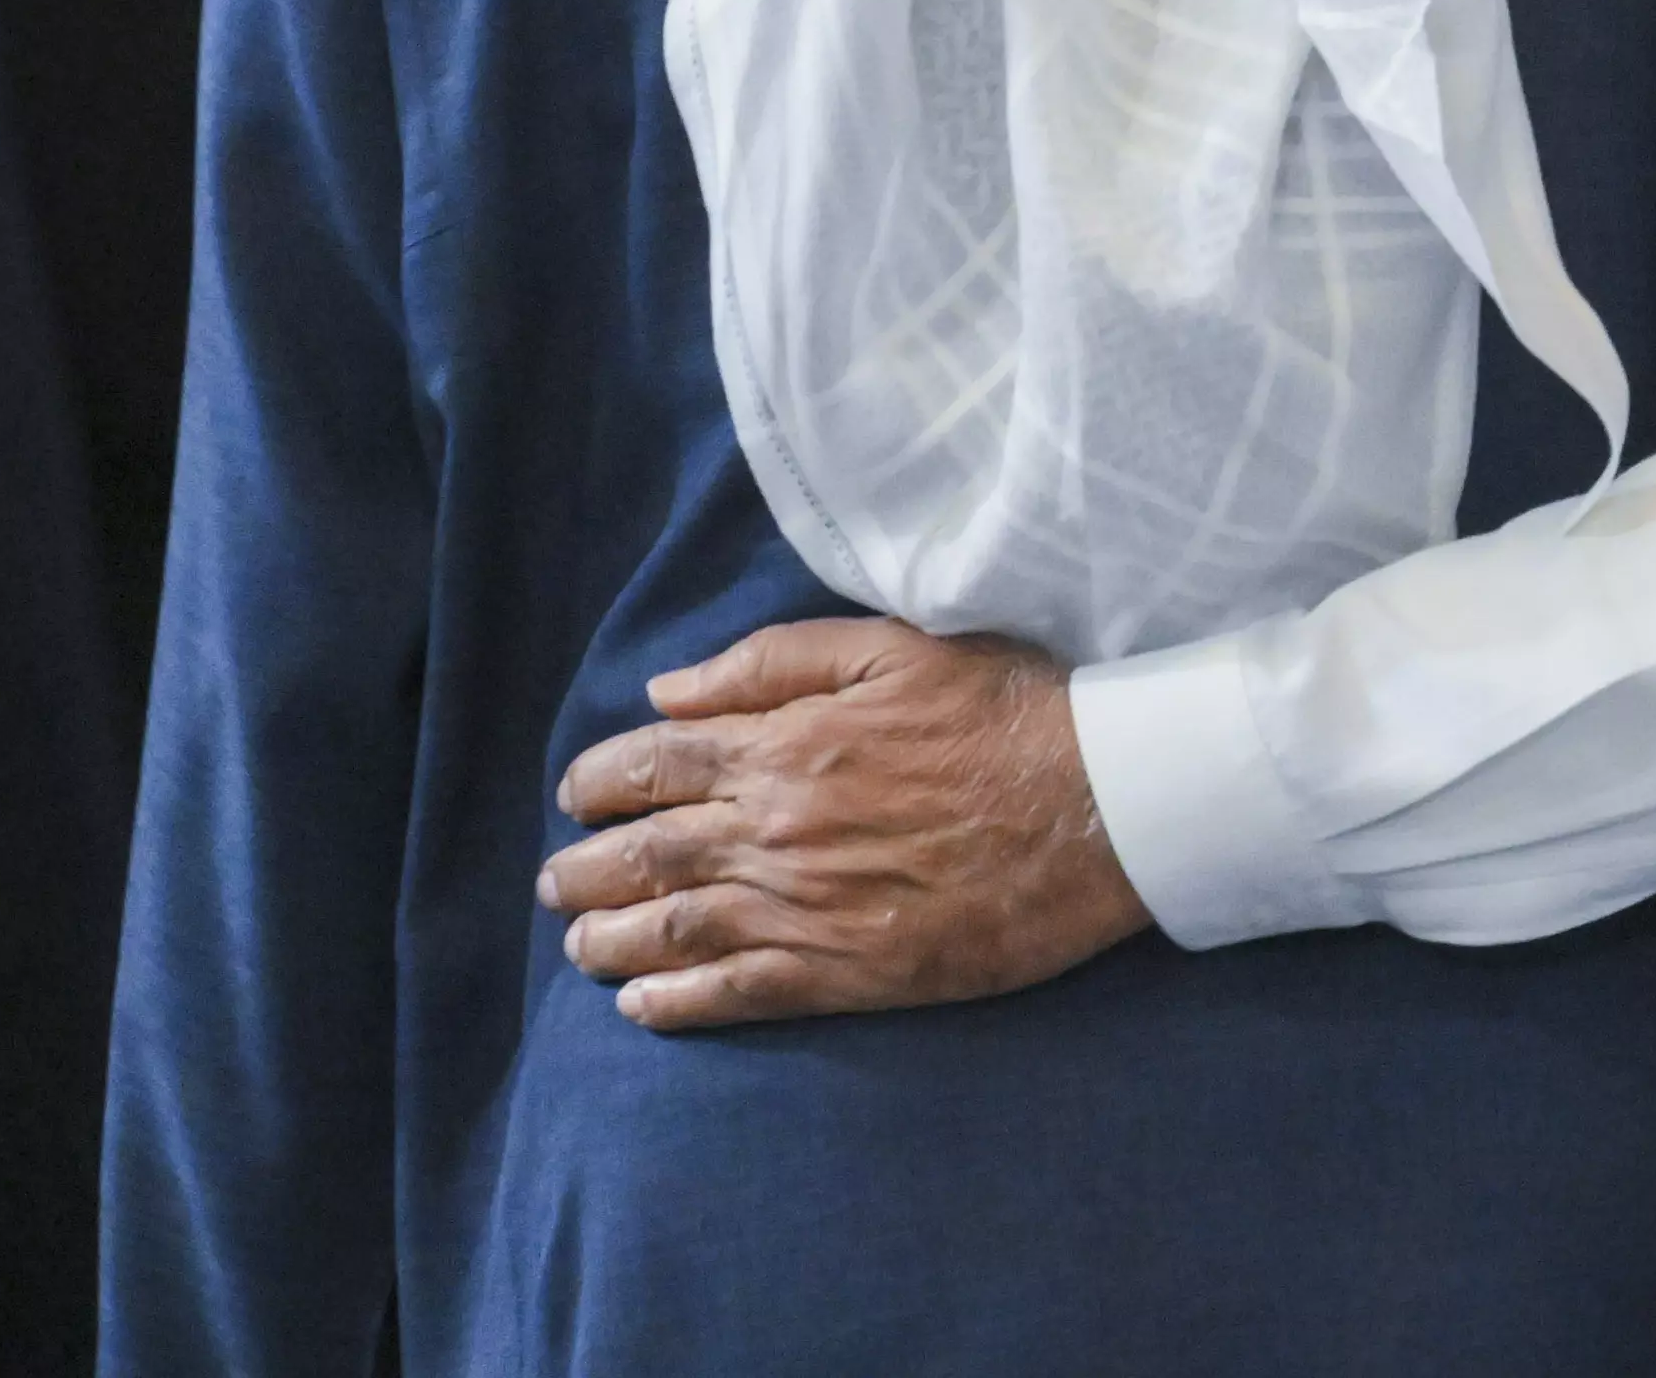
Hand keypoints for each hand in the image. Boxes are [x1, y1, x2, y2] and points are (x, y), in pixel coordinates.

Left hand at [539, 617, 1149, 1031]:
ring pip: (675, 930)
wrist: (1098, 805)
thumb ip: (772, 664)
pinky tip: (642, 1006)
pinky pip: (737, 993)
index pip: (654, 766)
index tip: (578, 795)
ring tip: (579, 942)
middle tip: (557, 880)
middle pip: (647, 855)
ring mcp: (807, 908)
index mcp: (782, 747)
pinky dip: (677, 1002)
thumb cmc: (1004, 713)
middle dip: (586, 868)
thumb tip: (668, 693)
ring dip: (611, 937)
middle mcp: (776, 832)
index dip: (600, 782)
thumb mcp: (892, 648)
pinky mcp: (848, 971)